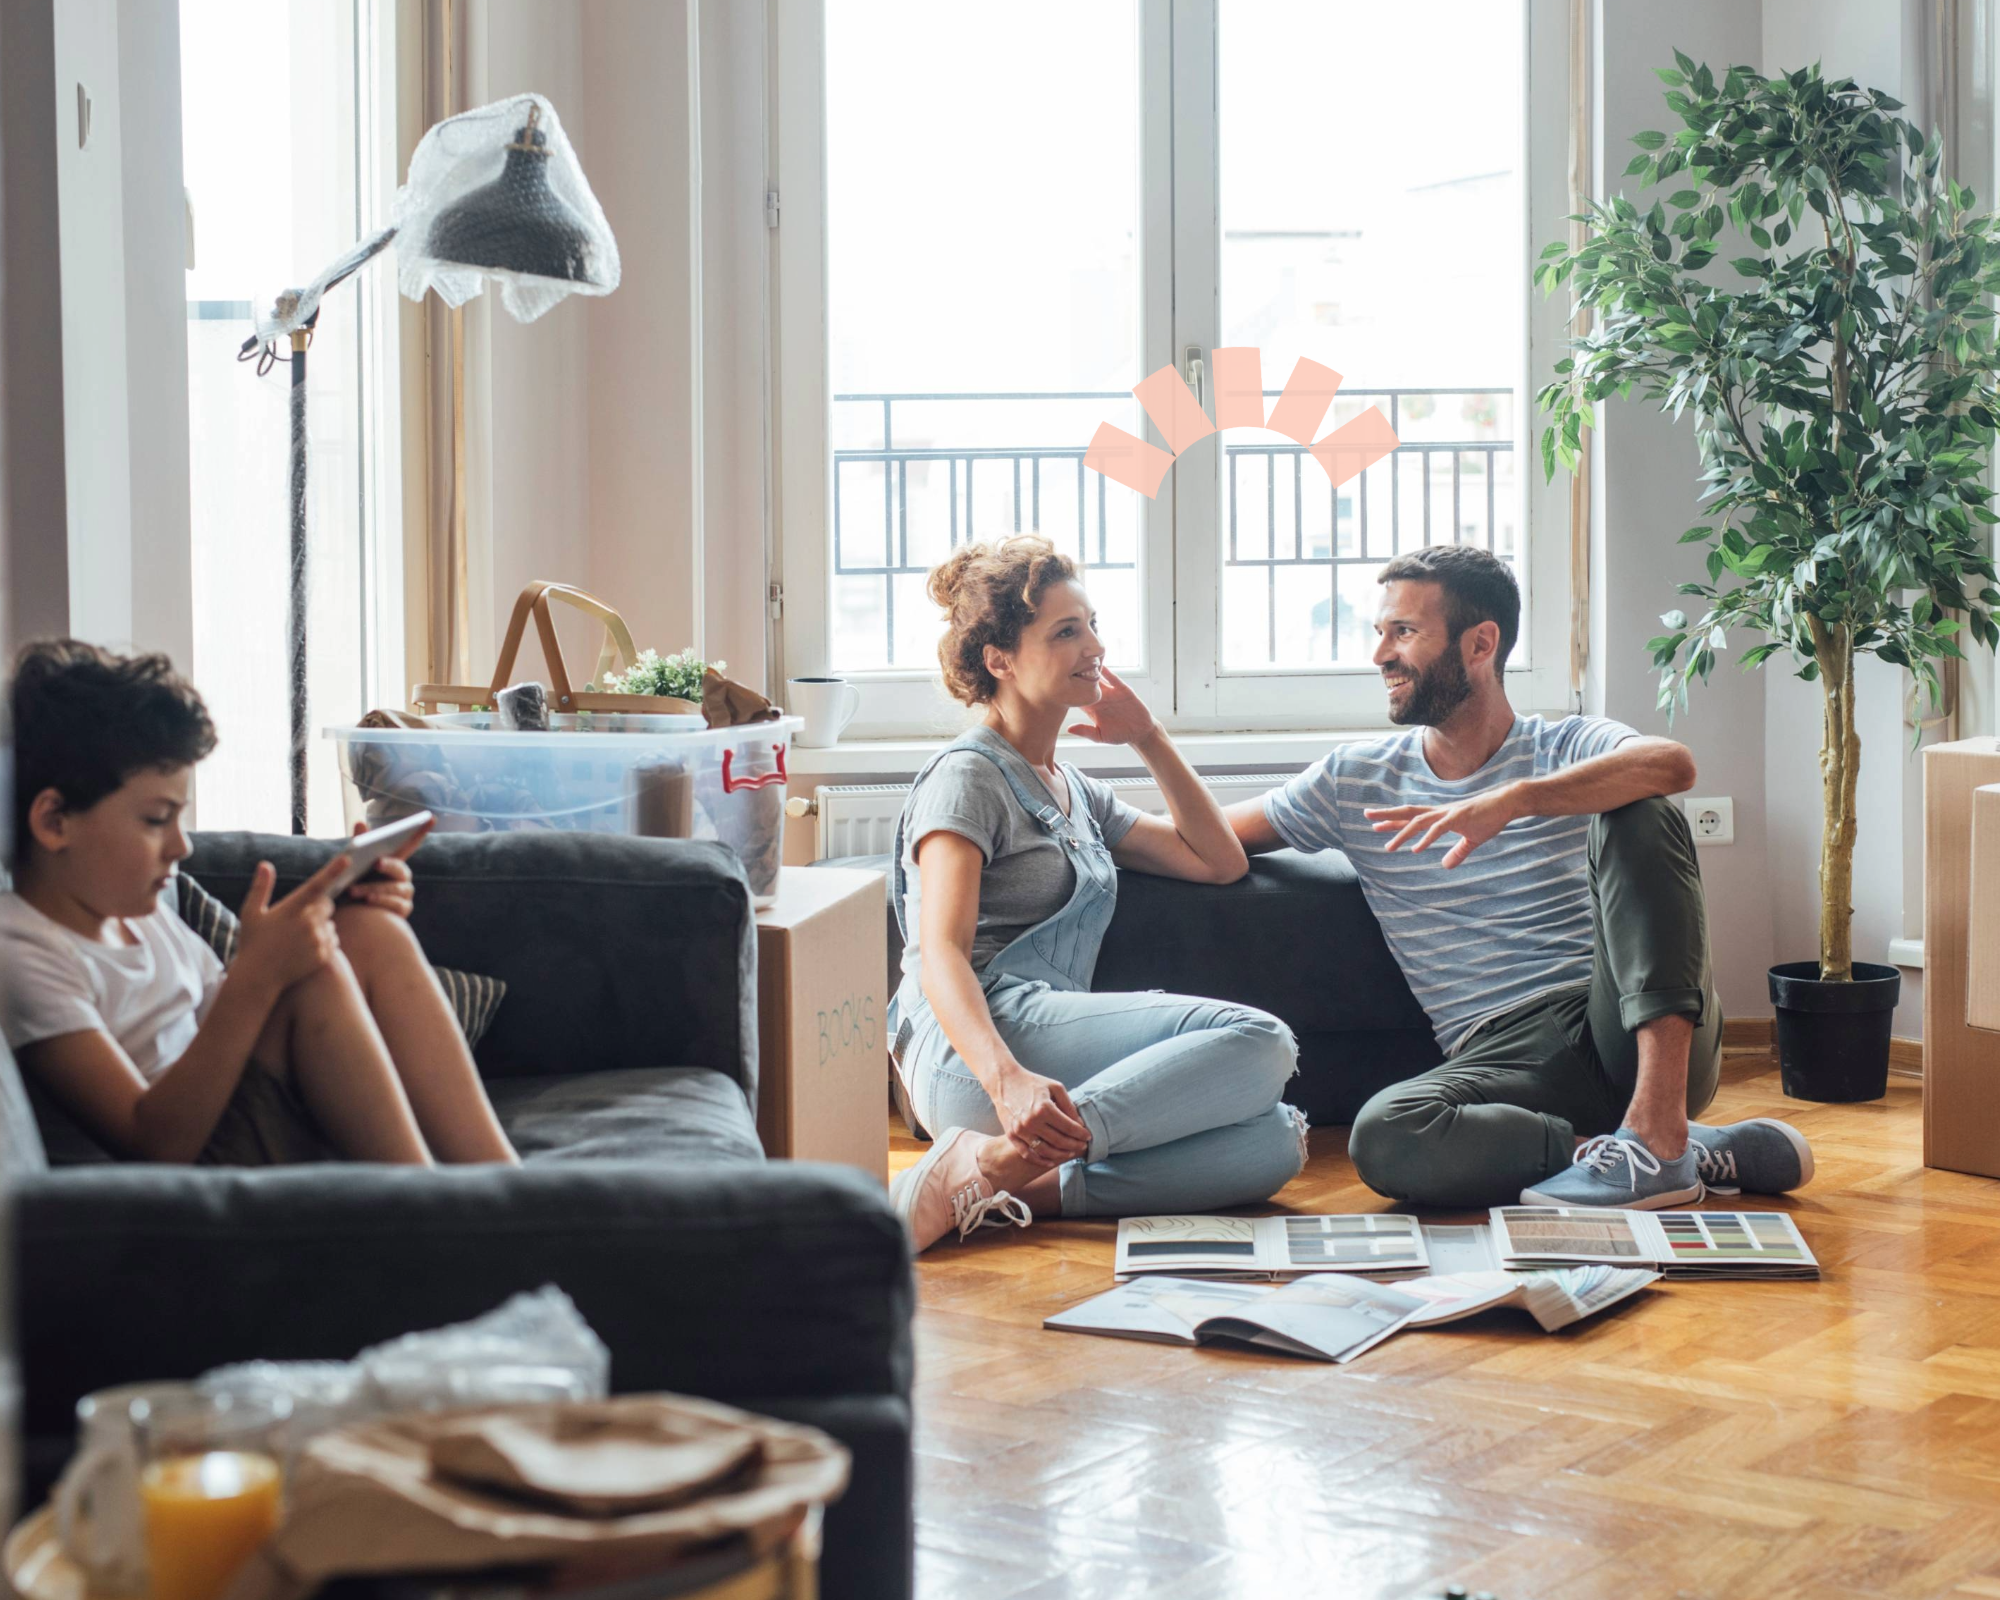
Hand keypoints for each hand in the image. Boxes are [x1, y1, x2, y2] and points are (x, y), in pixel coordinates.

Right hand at [234, 854, 347, 991]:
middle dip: (319, 907)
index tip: (348, 858)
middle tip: (300, 917)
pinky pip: (333, 940)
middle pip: (328, 904)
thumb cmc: (252, 943)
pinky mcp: (324, 955)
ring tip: (298, 937)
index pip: (316, 886)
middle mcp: (307, 923)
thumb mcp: (250, 914)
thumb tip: (265, 864)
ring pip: (330, 923)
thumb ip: (260, 887)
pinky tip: (305, 948)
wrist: (258, 978)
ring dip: (321, 925)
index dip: (332, 871)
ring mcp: (317, 940)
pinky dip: (324, 941)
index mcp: (290, 909)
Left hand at [342, 817, 432, 917]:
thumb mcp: (356, 862)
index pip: (411, 843)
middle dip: (389, 865)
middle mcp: (403, 876)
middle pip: (401, 869)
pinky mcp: (403, 909)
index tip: (432, 817)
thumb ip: (360, 843)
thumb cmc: (355, 883)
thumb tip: (360, 822)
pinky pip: (395, 904)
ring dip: (373, 888)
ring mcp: (404, 893)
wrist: (351, 913)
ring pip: (395, 888)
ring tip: (353, 890)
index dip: (422, 831)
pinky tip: (368, 900)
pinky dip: (381, 901)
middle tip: (376, 863)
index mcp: (394, 860)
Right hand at [990, 1062, 1090, 1165]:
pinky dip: (1040, 1160)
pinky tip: (1051, 1162)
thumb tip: (1079, 1124)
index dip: (1080, 1133)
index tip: (1088, 1136)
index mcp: (1044, 1108)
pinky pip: (1027, 1153)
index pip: (1068, 1127)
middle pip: (1058, 1141)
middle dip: (1074, 1145)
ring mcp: (1020, 1130)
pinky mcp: (1011, 1134)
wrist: (1005, 1081)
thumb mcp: (1055, 1087)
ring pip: (1044, 1150)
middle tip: (1082, 1146)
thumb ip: (1068, 1105)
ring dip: (1060, 1155)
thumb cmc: (1032, 1082)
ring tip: (1070, 1153)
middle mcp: (1031, 1121)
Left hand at [1065, 665, 1157, 746]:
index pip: (1077, 698)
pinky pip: (1113, 677)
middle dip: (1076, 676)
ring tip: (1081, 659)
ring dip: (1091, 669)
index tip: (1058, 684)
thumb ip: (1086, 731)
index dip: (1068, 691)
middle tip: (1065, 666)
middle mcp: (1100, 698)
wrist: (1140, 732)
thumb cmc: (1120, 735)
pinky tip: (1100, 662)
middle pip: (1085, 684)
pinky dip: (1107, 670)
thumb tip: (1069, 729)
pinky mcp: (1122, 689)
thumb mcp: (1101, 736)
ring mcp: (1111, 692)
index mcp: (1092, 709)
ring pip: (1098, 678)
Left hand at [1364, 786, 1518, 868]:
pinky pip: (1439, 829)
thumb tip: (1446, 865)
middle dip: (1387, 815)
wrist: (1508, 802)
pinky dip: (1426, 838)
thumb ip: (1458, 852)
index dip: (1394, 821)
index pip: (1412, 817)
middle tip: (1366, 816)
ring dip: (1402, 833)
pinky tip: (1416, 849)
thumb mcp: (1472, 839)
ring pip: (1419, 821)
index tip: (1376, 824)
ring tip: (1388, 847)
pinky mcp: (1460, 817)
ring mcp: (1449, 813)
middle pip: (1408, 813)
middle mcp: (1440, 812)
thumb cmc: (1490, 817)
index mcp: (1441, 816)